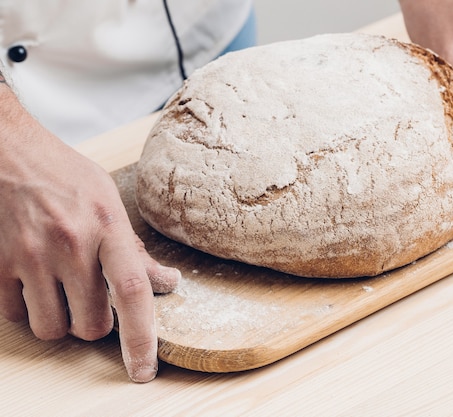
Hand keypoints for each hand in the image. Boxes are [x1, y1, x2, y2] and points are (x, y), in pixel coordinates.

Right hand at [0, 88, 180, 381]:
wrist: (9, 151)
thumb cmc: (66, 176)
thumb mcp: (110, 202)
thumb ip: (136, 249)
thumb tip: (168, 282)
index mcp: (108, 226)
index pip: (133, 292)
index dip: (142, 338)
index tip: (144, 370)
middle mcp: (72, 244)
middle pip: (92, 325)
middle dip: (96, 324)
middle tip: (93, 300)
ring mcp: (31, 255)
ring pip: (53, 329)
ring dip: (61, 322)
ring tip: (62, 293)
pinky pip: (15, 315)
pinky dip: (27, 310)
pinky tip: (33, 284)